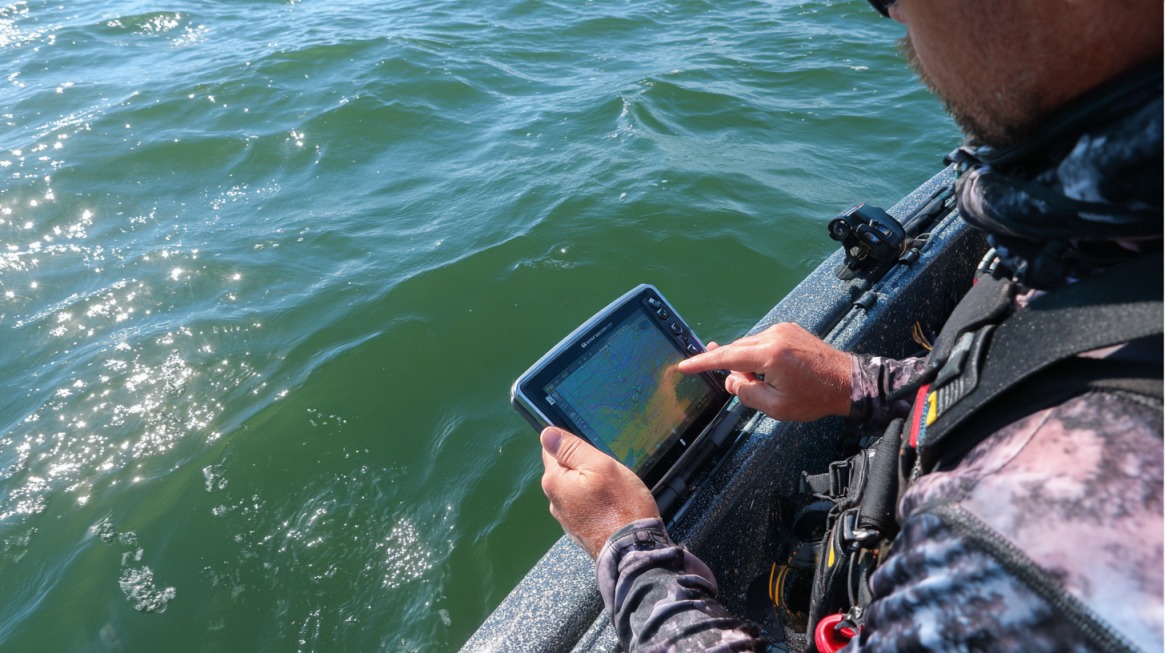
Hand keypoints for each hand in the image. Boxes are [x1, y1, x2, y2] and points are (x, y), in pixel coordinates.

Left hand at [540, 427, 659, 557]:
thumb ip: (572, 449)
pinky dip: (595, 504)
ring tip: (613, 491)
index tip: (592, 453)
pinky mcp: (579, 532)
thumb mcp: (600, 466)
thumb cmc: (620, 505)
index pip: (551, 450)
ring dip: (590, 487)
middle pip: (564, 472)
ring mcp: (566, 520)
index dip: (571, 446)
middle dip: (583, 468)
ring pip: (575, 490)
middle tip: (608, 473)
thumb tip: (546, 434)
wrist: (633, 551)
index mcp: (554, 481)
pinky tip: (612, 507)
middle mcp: (554, 502)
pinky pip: (584, 508)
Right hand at [677, 322, 851, 421]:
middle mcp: (774, 336)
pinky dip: (758, 355)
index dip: (702, 362)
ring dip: (746, 362)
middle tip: (732, 383)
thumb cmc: (815, 398)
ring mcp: (782, 329)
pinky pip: (763, 340)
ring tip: (762, 382)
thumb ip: (747, 393)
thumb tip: (731, 381)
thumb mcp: (776, 407)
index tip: (684, 365)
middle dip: (728, 366)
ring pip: (749, 345)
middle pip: (736, 348)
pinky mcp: (789, 329)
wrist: (848, 381)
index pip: (726, 357)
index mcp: (769, 355)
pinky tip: (769, 370)